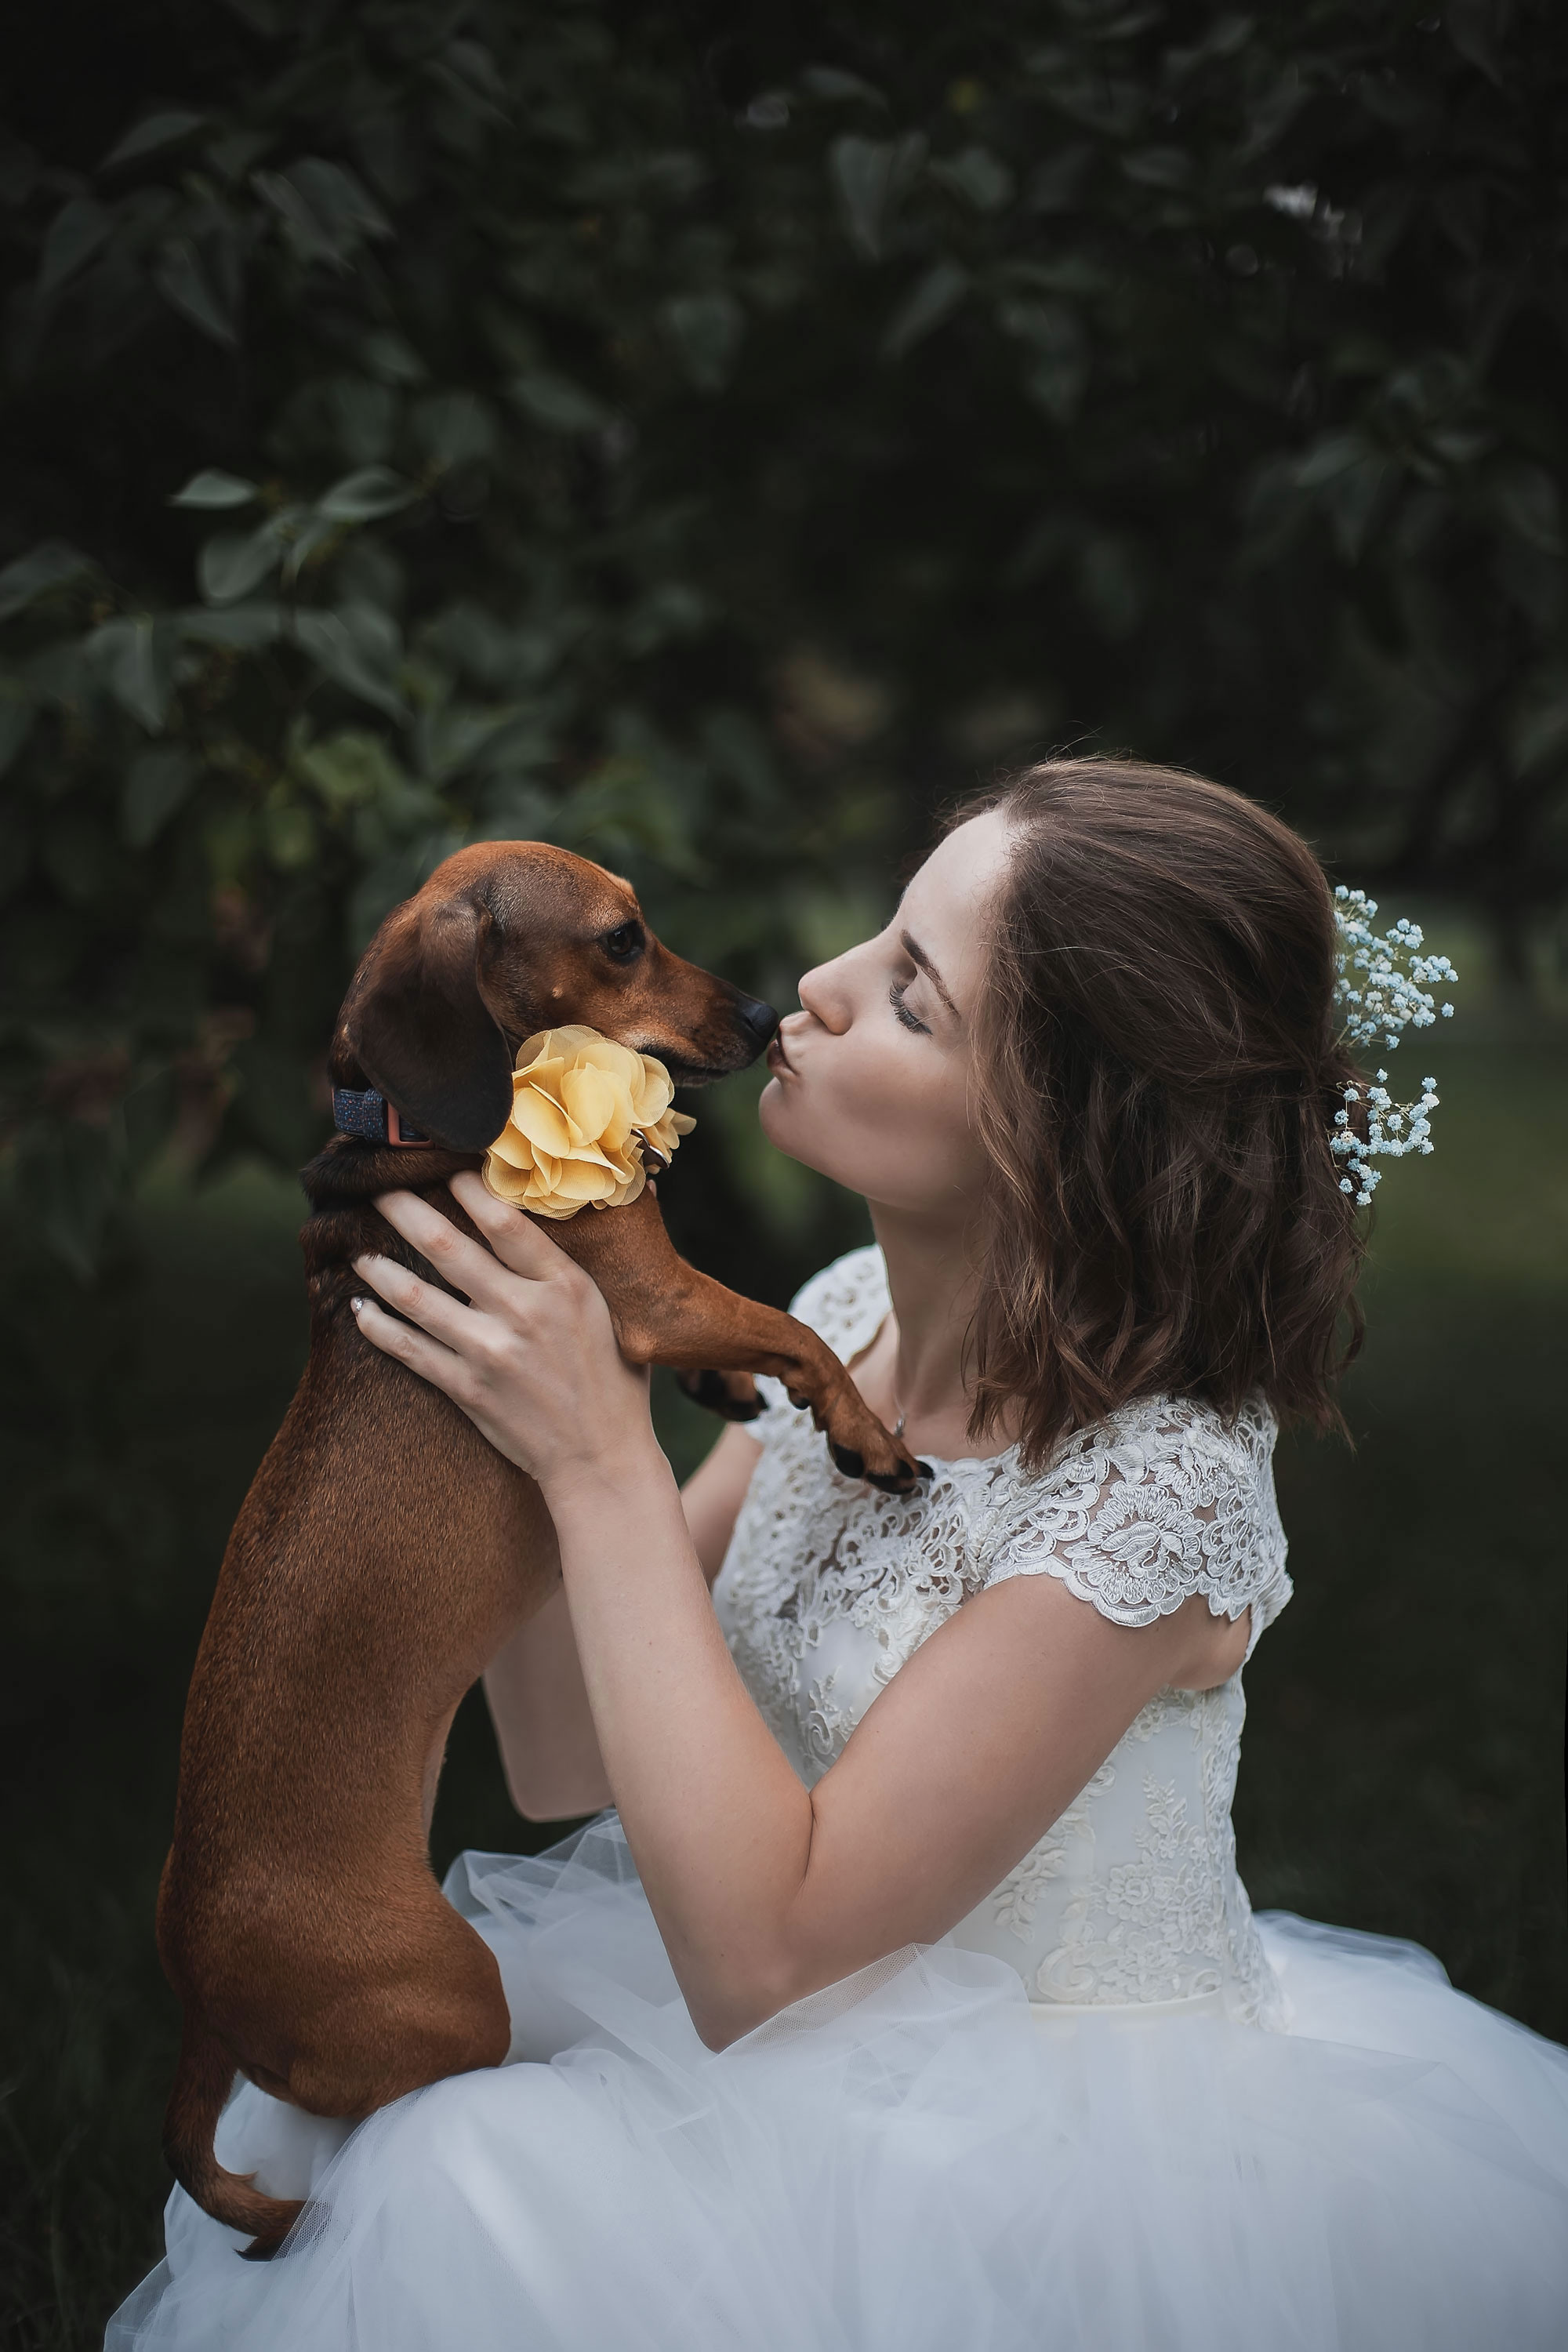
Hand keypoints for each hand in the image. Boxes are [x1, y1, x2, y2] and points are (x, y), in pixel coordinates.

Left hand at [350, 1171, 657, 1497]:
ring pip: (416, 1298)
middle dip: (404, 1211)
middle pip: (448, 1248)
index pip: (505, 1222)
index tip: (442, 1166)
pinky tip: (361, 1310)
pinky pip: (409, 1350)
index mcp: (564, 1286)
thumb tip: (551, 1220)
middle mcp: (523, 1312)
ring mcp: (489, 1351)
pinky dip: (378, 1327)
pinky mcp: (466, 1388)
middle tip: (378, 1188)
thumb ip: (569, 1269)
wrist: (602, 1457)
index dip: (466, 1188)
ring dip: (379, 1270)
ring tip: (359, 1252)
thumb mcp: (606, 1312)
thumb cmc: (612, 1381)